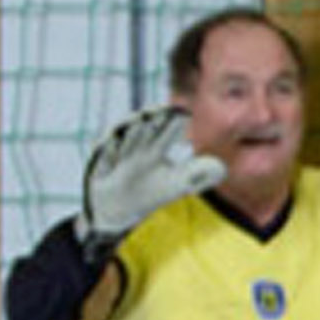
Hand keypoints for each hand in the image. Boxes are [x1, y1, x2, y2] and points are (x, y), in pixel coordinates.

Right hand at [79, 105, 223, 249]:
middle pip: (145, 129)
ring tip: (142, 121)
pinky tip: (113, 142)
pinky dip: (108, 150)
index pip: (166, 131)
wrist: (117, 210)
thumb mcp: (177, 185)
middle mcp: (135, 147)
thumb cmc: (149, 191)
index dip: (174, 122)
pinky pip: (101, 156)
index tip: (185, 112)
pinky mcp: (98, 166)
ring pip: (124, 139)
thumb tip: (221, 168)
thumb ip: (198, 174)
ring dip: (132, 131)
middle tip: (165, 109)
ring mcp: (115, 155)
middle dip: (154, 118)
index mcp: (154, 147)